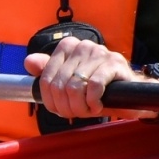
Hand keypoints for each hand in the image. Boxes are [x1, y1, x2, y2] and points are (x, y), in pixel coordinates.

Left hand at [23, 36, 146, 120]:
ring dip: (80, 106)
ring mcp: (98, 52)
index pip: (46, 79)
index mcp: (66, 47)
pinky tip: (98, 106)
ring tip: (88, 109)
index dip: (52, 101)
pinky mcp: (114, 63)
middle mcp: (81, 46)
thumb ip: (48, 72)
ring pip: (75, 86)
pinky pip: (94, 86)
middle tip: (77, 113)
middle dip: (66, 106)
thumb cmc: (96, 89)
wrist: (130, 93)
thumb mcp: (69, 82)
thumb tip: (29, 63)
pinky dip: (93, 101)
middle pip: (60, 85)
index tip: (61, 110)